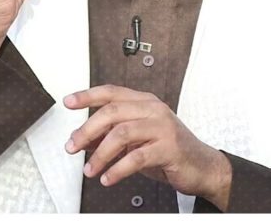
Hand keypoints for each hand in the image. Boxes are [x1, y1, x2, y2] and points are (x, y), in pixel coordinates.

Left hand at [63, 85, 232, 210]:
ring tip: (90, 169)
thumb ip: (111, 136)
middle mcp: (153, 110)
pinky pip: (137, 157)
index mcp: (144, 102)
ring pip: (122, 133)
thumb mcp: (136, 140)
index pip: (111, 92)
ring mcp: (162, 127)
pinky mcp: (169, 148)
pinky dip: (118, 169)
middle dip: (87, 130)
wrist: (202, 166)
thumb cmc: (168, 151)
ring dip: (100, 153)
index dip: (87, 96)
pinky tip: (108, 178)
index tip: (68, 102)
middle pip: (112, 112)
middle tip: (72, 146)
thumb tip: (83, 139)